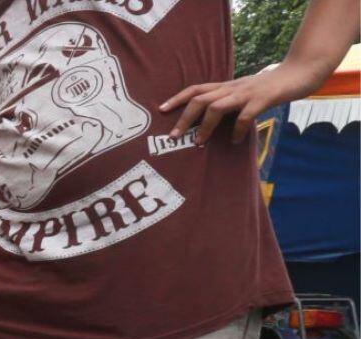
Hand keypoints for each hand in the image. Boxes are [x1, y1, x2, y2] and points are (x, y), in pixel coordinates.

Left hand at [163, 62, 326, 142]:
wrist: (300, 72)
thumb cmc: (269, 88)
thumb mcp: (244, 94)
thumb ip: (229, 105)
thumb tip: (211, 123)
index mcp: (227, 87)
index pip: (196, 89)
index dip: (177, 98)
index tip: (161, 110)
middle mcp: (233, 88)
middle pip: (200, 99)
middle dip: (184, 117)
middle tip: (173, 136)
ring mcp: (247, 93)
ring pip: (217, 106)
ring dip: (205, 126)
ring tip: (199, 143)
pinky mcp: (263, 99)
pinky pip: (245, 116)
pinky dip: (237, 129)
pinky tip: (236, 141)